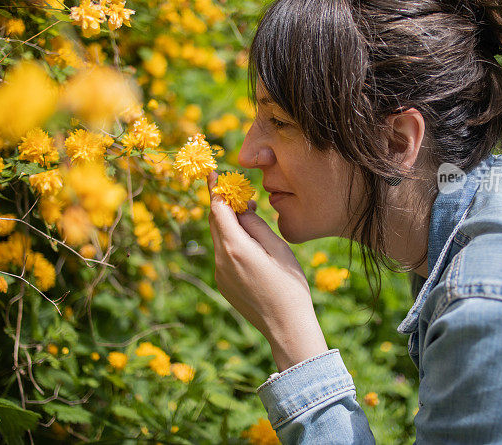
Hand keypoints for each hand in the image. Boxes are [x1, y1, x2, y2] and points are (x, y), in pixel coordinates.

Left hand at [207, 171, 327, 370]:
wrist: (286, 327)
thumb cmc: (289, 285)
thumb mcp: (277, 248)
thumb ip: (255, 224)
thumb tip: (240, 208)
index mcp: (234, 247)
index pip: (217, 209)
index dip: (214, 189)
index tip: (213, 173)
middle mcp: (220, 260)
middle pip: (215, 223)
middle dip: (222, 205)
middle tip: (236, 191)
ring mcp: (219, 274)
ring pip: (219, 239)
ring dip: (228, 225)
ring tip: (250, 219)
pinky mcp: (223, 284)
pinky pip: (223, 256)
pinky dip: (231, 243)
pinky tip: (251, 247)